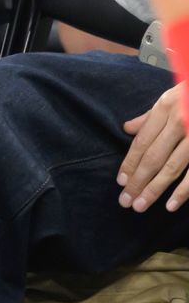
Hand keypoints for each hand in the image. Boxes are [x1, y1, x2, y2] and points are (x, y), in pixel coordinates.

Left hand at [118, 85, 188, 211]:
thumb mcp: (172, 97)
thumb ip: (150, 116)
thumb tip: (127, 129)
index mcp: (166, 108)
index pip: (142, 142)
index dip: (129, 163)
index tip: (120, 182)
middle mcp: (180, 121)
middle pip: (152, 157)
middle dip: (137, 181)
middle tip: (125, 201)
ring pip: (171, 167)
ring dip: (154, 189)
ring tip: (140, 205)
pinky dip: (183, 191)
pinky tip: (170, 204)